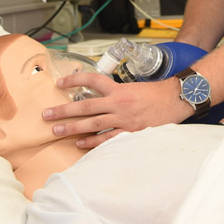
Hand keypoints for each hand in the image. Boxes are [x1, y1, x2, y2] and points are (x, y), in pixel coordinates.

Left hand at [42, 74, 190, 149]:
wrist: (177, 100)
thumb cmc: (157, 94)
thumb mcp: (134, 88)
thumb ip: (116, 93)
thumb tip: (99, 97)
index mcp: (118, 89)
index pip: (92, 80)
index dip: (74, 79)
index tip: (60, 82)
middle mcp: (118, 103)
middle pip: (85, 106)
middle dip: (64, 111)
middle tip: (46, 114)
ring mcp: (123, 119)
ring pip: (92, 124)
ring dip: (72, 128)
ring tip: (56, 130)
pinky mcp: (130, 132)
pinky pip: (107, 139)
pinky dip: (92, 142)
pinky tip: (80, 144)